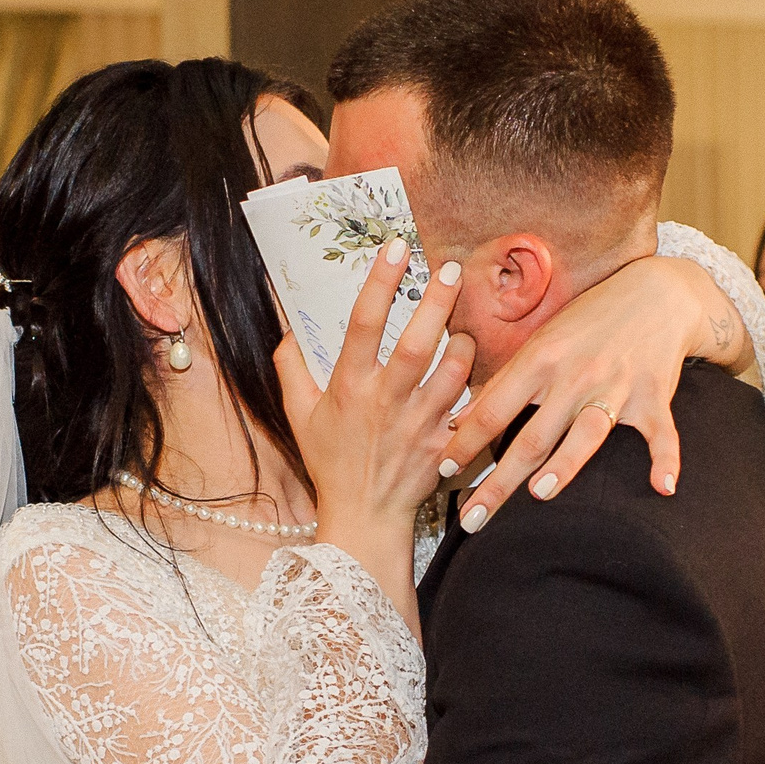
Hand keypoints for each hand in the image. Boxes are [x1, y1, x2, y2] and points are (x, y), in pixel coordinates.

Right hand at [276, 239, 473, 541]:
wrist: (364, 515)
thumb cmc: (331, 460)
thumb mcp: (299, 414)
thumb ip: (290, 368)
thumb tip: (288, 327)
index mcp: (349, 387)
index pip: (363, 323)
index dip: (380, 281)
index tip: (395, 247)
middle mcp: (386, 401)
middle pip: (417, 343)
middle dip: (436, 300)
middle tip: (450, 267)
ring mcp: (419, 423)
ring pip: (453, 371)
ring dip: (462, 342)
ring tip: (463, 326)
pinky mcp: (444, 443)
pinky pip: (469, 406)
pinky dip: (476, 385)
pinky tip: (475, 370)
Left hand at [439, 255, 747, 530]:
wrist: (656, 293)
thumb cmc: (588, 320)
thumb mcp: (539, 342)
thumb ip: (502, 383)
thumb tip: (457, 420)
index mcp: (540, 360)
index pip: (493, 409)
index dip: (465, 441)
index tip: (442, 470)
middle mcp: (575, 376)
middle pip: (532, 437)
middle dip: (500, 481)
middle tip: (473, 519)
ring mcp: (616, 387)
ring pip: (587, 434)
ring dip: (565, 465)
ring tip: (540, 494)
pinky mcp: (655, 397)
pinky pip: (660, 434)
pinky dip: (666, 461)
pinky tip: (663, 489)